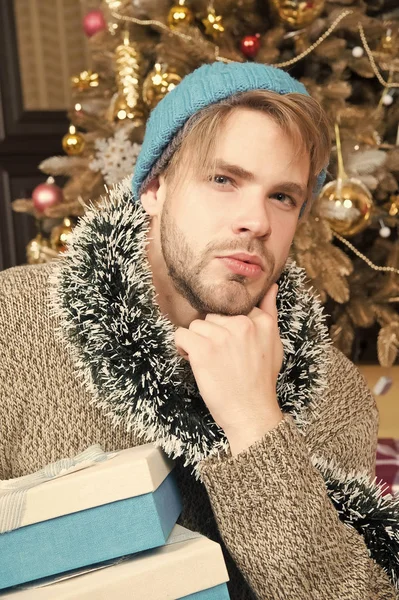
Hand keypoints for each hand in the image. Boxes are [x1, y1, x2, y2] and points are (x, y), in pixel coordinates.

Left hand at [174, 284, 283, 455]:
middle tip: (222, 358)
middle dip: (211, 335)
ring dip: (197, 343)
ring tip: (210, 362)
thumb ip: (270, 312)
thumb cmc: (260, 382)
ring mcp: (222, 336)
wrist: (251, 413)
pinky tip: (195, 362)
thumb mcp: (274, 344)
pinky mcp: (203, 349)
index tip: (231, 348)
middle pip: (211, 317)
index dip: (226, 329)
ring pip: (195, 326)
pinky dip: (183, 349)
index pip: (231, 309)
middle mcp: (242, 324)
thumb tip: (270, 286)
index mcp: (261, 321)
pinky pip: (181, 335)